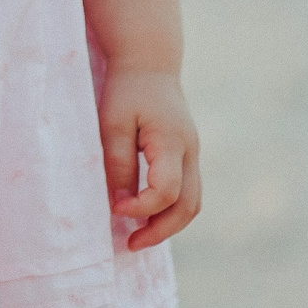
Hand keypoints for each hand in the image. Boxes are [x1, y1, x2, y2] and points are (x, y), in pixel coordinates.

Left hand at [99, 67, 199, 249]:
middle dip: (161, 230)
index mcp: (172, 142)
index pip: (166, 191)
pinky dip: (170, 209)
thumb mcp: (113, 123)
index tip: (114, 208)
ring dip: (169, 224)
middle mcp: (190, 152)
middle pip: (189, 206)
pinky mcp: (187, 155)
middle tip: (131, 244)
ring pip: (193, 202)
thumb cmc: (127, 90)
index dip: (141, 207)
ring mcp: (193, 154)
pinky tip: (146, 215)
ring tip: (138, 237)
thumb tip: (121, 203)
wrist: (149, 63)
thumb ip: (118, 163)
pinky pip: (187, 191)